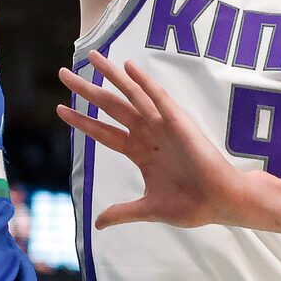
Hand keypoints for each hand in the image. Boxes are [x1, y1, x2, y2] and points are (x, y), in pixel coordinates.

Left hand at [56, 50, 257, 230]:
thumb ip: (123, 212)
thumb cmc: (192, 204)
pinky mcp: (179, 123)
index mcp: (140, 152)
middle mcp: (148, 134)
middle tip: (63, 73)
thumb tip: (98, 224)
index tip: (60, 109)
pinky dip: (144, 83)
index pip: (104, 132)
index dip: (82, 121)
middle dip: (87, 90)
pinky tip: (129, 68)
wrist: (220, 203)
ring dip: (111, 76)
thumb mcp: (149, 209)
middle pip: (110, 107)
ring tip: (92, 56)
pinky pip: (159, 99)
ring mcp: (162, 126)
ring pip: (131, 95)